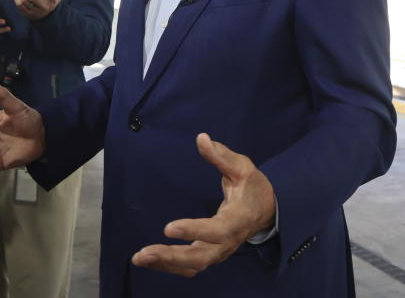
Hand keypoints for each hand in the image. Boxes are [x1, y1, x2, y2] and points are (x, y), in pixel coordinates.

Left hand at [131, 133, 275, 277]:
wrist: (265, 211)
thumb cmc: (252, 187)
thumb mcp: (243, 167)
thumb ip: (222, 156)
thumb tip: (201, 138)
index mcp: (238, 219)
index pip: (218, 230)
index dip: (194, 230)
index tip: (168, 228)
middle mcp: (228, 241)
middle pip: (202, 257)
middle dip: (172, 256)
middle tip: (144, 252)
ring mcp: (219, 251)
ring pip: (193, 265)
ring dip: (166, 264)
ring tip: (139, 258)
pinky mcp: (210, 254)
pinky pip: (190, 266)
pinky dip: (169, 266)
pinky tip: (149, 260)